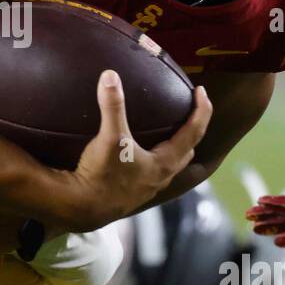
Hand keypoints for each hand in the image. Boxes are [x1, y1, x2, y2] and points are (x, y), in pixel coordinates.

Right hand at [58, 71, 211, 231]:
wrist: (82, 208)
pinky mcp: (133, 192)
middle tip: (190, 111)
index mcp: (164, 162)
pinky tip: (138, 153)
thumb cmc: (102, 175)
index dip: (202, 110)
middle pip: (186, 150)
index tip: (201, 91)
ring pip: (170, 164)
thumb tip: (110, 76)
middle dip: (192, 130)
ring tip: (167, 131)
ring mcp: (147, 187)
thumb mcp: (110, 138)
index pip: (194, 132)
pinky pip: (152, 171)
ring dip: (174, 147)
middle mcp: (161, 176)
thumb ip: (112, 106)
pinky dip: (153, 157)